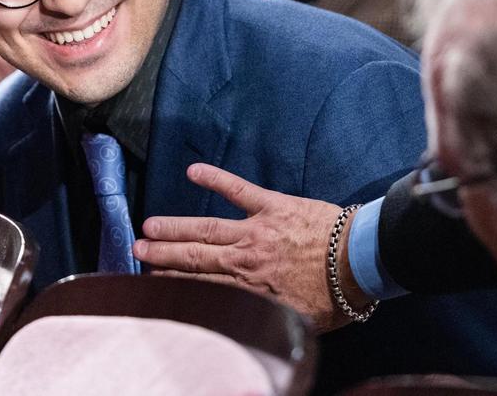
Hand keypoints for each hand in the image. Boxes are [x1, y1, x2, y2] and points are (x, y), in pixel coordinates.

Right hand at [133, 163, 364, 331]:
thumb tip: (247, 325)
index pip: (202, 287)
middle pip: (194, 258)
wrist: (361, 261)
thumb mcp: (297, 322)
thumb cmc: (336, 296)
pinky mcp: (273, 205)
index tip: (151, 282)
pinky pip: (239, 190)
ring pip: (206, 228)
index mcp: (250, 289)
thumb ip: (267, 317)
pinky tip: (194, 171)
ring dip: (176, 228)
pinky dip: (215, 179)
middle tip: (136, 251)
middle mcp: (245, 259)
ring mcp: (256, 230)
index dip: (174, 285)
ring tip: (149, 227)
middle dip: (163, 256)